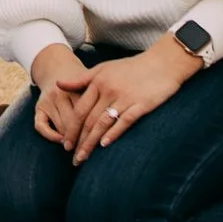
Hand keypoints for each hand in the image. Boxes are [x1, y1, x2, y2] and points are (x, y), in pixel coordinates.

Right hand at [30, 43, 96, 149]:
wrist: (58, 66)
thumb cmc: (82, 78)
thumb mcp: (94, 81)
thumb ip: (104, 97)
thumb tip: (122, 119)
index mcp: (76, 89)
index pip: (87, 115)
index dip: (96, 131)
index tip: (104, 143)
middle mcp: (60, 95)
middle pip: (73, 123)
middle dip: (84, 140)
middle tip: (92, 153)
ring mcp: (48, 101)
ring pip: (60, 127)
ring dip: (71, 141)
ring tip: (82, 153)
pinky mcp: (39, 107)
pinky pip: (41, 126)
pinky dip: (50, 136)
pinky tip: (61, 141)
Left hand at [67, 41, 200, 157]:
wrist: (163, 62)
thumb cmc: (132, 67)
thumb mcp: (104, 68)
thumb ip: (81, 79)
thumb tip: (58, 84)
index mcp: (98, 81)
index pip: (79, 110)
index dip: (71, 129)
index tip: (65, 145)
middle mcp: (109, 90)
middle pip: (89, 120)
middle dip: (79, 141)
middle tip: (73, 158)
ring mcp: (125, 97)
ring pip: (103, 123)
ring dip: (91, 143)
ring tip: (84, 158)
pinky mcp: (141, 104)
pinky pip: (124, 121)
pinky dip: (113, 133)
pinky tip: (104, 145)